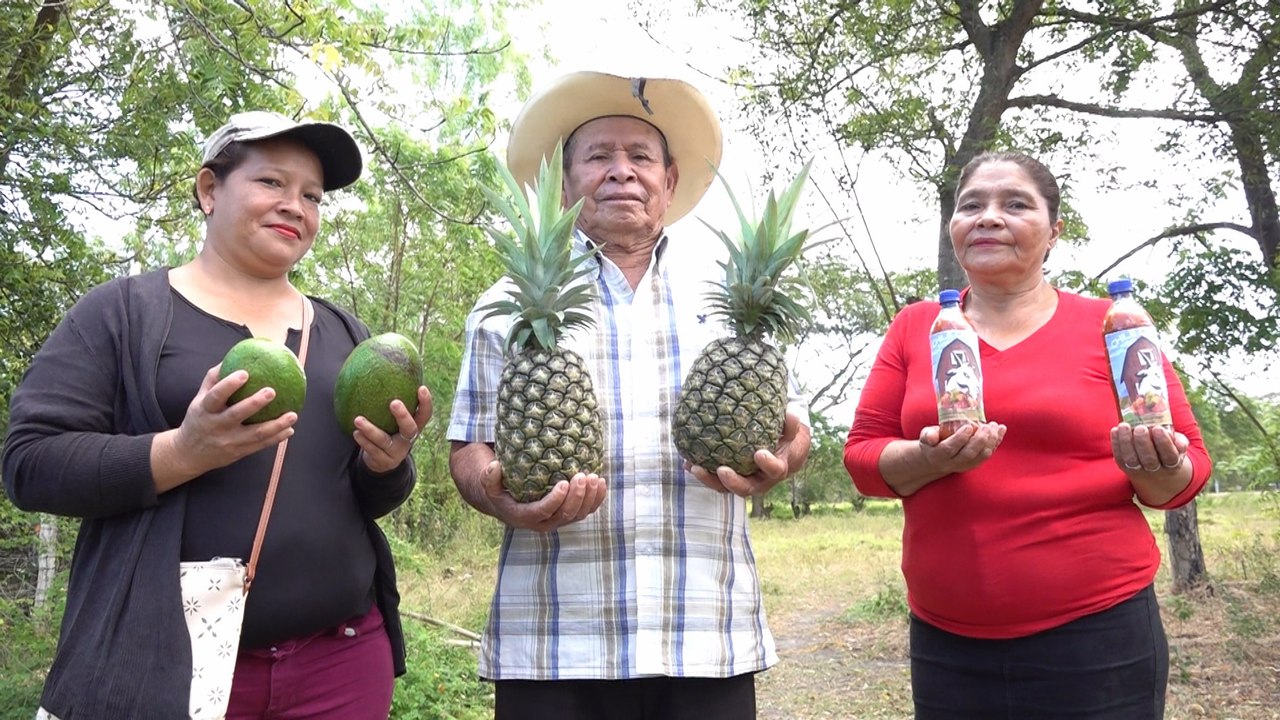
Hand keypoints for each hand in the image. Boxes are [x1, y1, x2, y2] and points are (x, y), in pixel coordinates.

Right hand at [169, 365, 299, 478]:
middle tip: (272, 391)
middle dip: (254, 403)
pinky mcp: (238, 452)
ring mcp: (228, 441)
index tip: (244, 373)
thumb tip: (233, 355)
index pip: (216, 396)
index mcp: (205, 410)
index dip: (228, 385)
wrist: (189, 454)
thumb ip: (214, 379)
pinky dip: (276, 438)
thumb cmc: (199, 419)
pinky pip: (260, 445)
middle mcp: (216, 426)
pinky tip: (290, 430)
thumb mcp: (199, 399)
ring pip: (254, 434)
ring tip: (293, 415)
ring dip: (276, 425)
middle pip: (236, 414)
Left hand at [355, 386, 433, 472]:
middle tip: (393, 402)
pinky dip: (363, 441)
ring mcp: (397, 452)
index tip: (421, 387)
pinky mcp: (384, 460)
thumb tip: (383, 366)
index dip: (425, 402)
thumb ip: (393, 399)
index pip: (425, 414)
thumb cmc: (388, 430)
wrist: (382, 462)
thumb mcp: (393, 419)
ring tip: (358, 419)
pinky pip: (372, 449)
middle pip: (410, 427)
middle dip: (402, 415)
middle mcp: (409, 439)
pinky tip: (356, 433)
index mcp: (414, 426)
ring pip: (384, 440)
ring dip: (371, 429)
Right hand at [479, 460, 606, 531]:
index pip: (543, 512)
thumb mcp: (488, 484)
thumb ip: (489, 477)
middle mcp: (543, 523)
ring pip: (579, 514)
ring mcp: (558, 520)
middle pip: (566, 514)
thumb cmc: (499, 489)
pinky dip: (596, 499)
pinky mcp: (568, 515)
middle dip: (577, 496)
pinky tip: (601, 483)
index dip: (555, 500)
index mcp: (525, 517)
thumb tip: (495, 466)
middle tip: (582, 475)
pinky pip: (586, 511)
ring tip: (594, 477)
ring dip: (590, 497)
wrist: (508, 502)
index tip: (564, 482)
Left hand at [687, 413, 810, 496]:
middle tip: (721, 470)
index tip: (759, 453)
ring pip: (726, 488)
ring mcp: (744, 482)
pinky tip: (687, 462)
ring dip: (709, 480)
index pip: (775, 470)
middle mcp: (760, 481)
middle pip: (746, 488)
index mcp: (777, 469)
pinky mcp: (730, 480)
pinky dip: (702, 473)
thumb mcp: (792, 431)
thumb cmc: (785, 439)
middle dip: (732, 481)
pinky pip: (714, 481)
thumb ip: (791, 423)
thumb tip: (792, 410)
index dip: (768, 464)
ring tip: (694, 467)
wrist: (781, 455)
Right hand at [917, 421, 1006, 474]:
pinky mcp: (975, 464)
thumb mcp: (924, 437)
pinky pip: (987, 455)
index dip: (960, 439)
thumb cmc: (931, 443)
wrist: (935, 460)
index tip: (969, 426)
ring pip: (980, 456)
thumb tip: (932, 437)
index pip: (949, 449)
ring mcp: (965, 465)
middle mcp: (952, 463)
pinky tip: (1001, 429)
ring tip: (995, 426)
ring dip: (990, 441)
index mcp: (938, 455)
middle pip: (968, 454)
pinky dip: (996, 442)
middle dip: (979, 440)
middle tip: (986, 426)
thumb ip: (928, 435)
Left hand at [1111, 423, 1188, 474]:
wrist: (1156, 472)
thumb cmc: (1167, 451)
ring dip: (1126, 442)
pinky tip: (1115, 430)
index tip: (1158, 428)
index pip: (1170, 456)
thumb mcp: (1178, 447)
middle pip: (1149, 460)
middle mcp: (1156, 470)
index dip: (1164, 443)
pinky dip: (1116, 444)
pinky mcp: (1126, 468)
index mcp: (1172, 465)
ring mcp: (1139, 471)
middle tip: (1140, 427)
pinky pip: (1119, 458)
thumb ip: (1180, 442)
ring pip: (1131, 459)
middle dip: (1143, 442)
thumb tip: (1178, 441)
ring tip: (1124, 426)